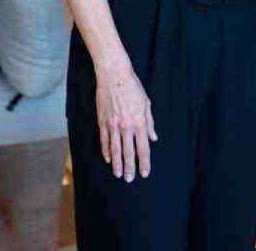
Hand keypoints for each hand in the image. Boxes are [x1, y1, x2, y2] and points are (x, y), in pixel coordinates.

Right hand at [95, 62, 157, 181]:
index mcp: (139, 122)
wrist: (114, 76)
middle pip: (128, 152)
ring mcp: (112, 125)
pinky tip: (108, 159)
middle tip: (131, 179)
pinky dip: (106, 151)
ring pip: (115, 150)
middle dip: (130, 167)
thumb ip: (150, 123)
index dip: (144, 162)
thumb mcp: (146, 104)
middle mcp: (126, 126)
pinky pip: (104, 140)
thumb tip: (153, 137)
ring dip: (117, 164)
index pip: (143, 147)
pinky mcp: (102, 122)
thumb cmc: (132, 88)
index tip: (145, 172)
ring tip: (119, 174)